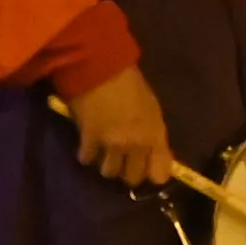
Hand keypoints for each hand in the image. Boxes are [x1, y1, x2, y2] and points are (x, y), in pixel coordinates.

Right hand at [61, 66, 173, 188]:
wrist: (100, 66)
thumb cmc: (130, 82)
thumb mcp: (151, 108)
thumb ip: (152, 133)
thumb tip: (150, 152)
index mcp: (155, 135)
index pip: (160, 174)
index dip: (152, 173)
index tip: (146, 167)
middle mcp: (136, 145)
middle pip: (132, 178)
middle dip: (127, 171)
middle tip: (122, 160)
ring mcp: (112, 145)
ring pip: (109, 172)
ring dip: (105, 163)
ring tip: (102, 152)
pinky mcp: (89, 140)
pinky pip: (87, 158)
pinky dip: (86, 153)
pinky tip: (87, 144)